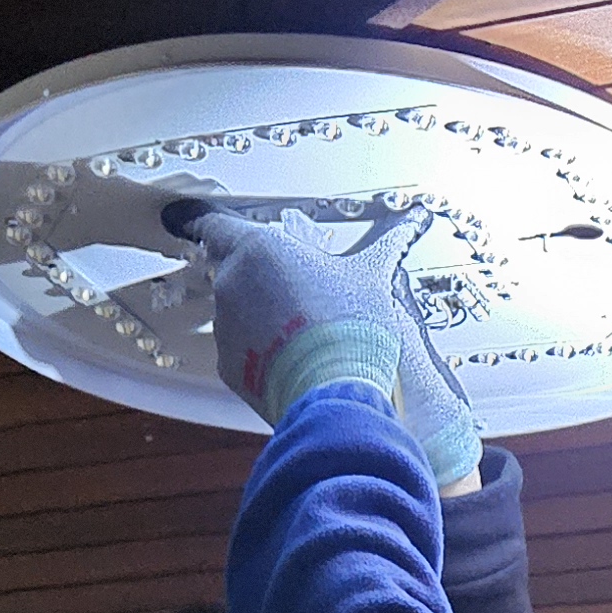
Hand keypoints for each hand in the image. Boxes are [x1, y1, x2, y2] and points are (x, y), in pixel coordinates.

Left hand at [189, 209, 483, 491]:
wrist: (340, 394)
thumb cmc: (354, 329)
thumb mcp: (373, 275)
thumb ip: (388, 242)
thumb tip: (415, 219)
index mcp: (258, 249)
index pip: (216, 224)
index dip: (211, 221)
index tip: (196, 218)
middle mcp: (231, 284)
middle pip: (234, 270)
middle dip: (260, 278)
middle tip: (298, 290)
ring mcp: (226, 329)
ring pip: (237, 313)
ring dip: (261, 317)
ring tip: (304, 331)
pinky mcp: (229, 368)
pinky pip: (241, 352)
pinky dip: (261, 353)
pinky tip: (295, 358)